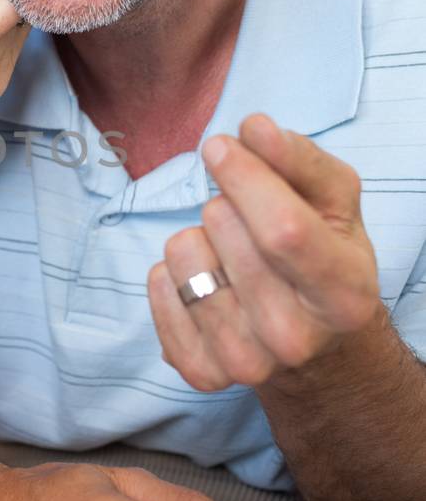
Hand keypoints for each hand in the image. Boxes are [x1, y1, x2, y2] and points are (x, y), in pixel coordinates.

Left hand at [148, 113, 382, 390]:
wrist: (314, 343)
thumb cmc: (323, 256)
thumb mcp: (333, 202)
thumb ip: (298, 159)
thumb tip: (254, 128)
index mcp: (343, 294)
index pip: (282, 229)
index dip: (244, 176)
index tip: (220, 146)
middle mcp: (295, 338)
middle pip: (224, 230)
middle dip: (224, 202)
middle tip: (242, 219)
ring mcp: (246, 362)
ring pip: (182, 254)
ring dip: (197, 236)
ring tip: (226, 254)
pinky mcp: (201, 372)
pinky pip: (157, 287)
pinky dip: (169, 271)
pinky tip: (202, 279)